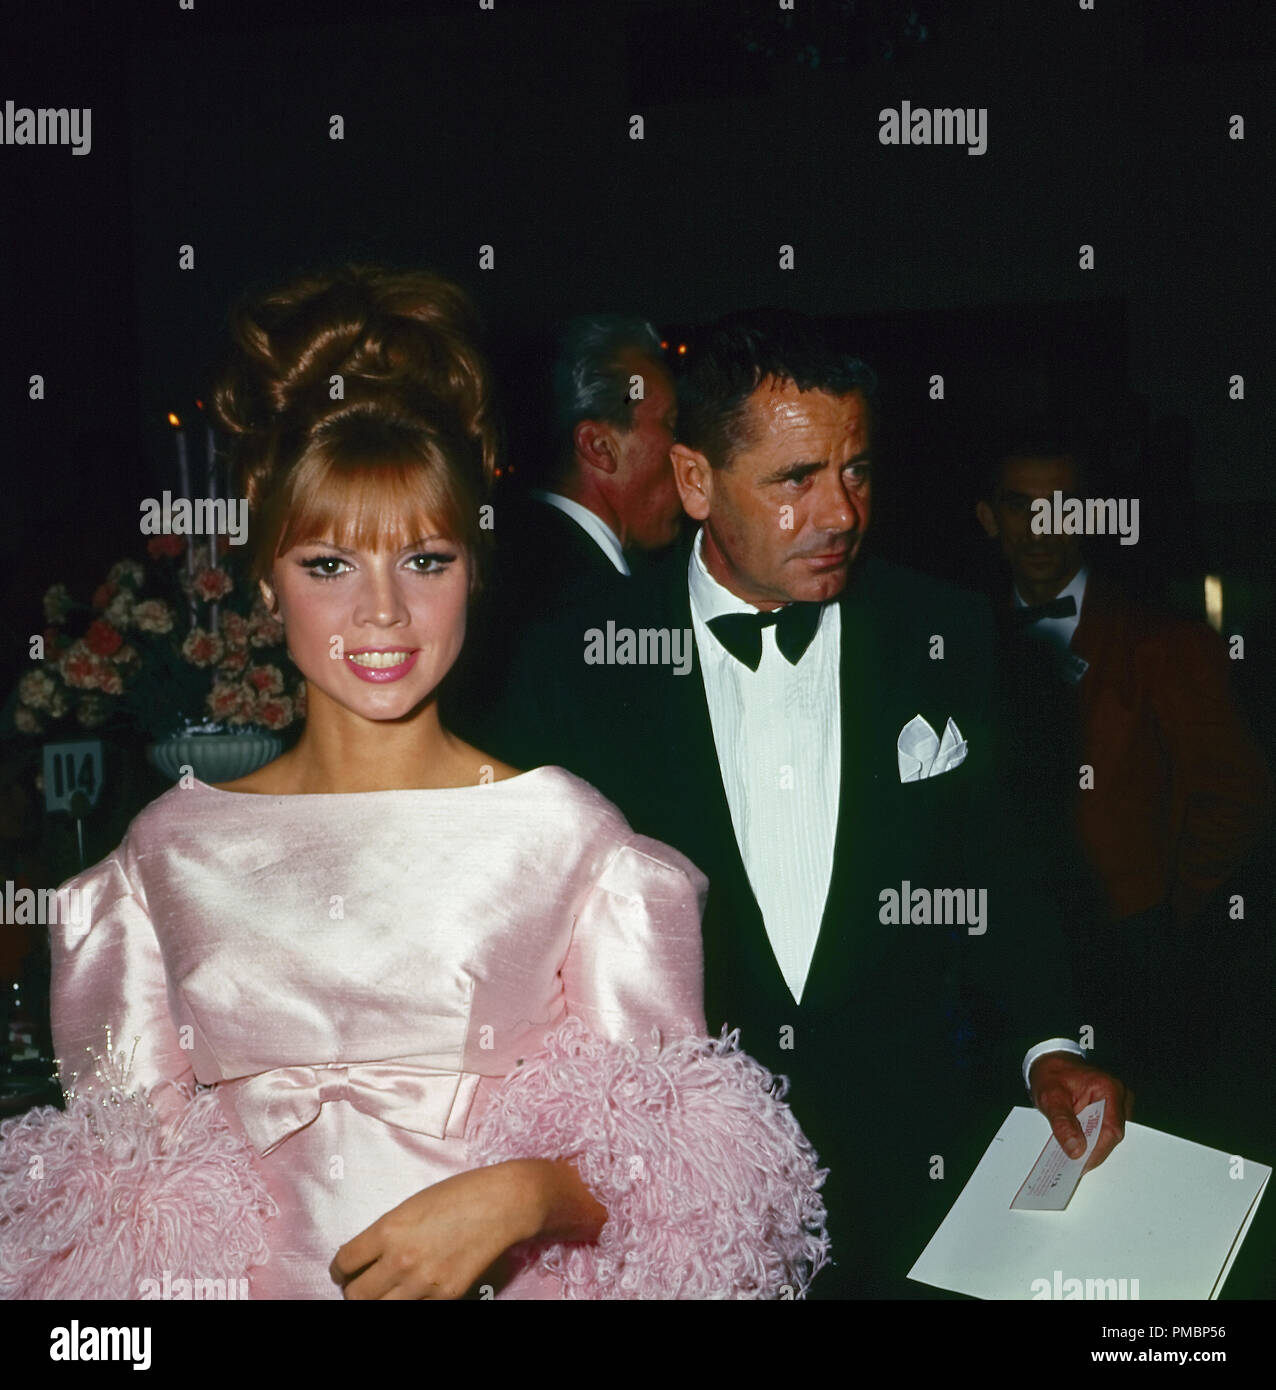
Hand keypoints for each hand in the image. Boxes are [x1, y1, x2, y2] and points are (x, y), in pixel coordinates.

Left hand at [330, 1161, 538, 1299]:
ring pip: (381, 1308)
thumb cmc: (458, 1194)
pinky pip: (416, 1308)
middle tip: (361, 1284)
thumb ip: (388, 1232)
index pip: (344, 1263)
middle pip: (356, 1295)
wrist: (501, 1204)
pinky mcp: (445, 1296)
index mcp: (388, 1230)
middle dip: (354, 1291)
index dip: (340, 1270)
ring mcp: (423, 1282)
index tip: (345, 1271)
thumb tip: (370, 1257)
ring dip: (379, 1300)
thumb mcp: (412, 1206)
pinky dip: (411, 1301)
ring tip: (386, 1291)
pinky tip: (416, 1289)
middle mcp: (401, 1260)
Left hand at [1028, 1053, 1132, 1173]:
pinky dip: (1093, 1139)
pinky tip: (1079, 1147)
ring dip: (1094, 1147)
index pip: (1111, 1129)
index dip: (1098, 1151)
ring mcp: (1119, 1102)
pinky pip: (1106, 1129)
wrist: (1051, 1061)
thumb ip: (1062, 1123)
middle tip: (1075, 1167)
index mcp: (1109, 1088)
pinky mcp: (1112, 1109)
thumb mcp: (1050, 1097)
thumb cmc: (1051, 1075)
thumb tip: (1076, 1150)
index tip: (1081, 1165)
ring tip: (1074, 1159)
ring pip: (1111, 1134)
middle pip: (1113, 1134)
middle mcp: (1120, 1095)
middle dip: (1095, 1151)